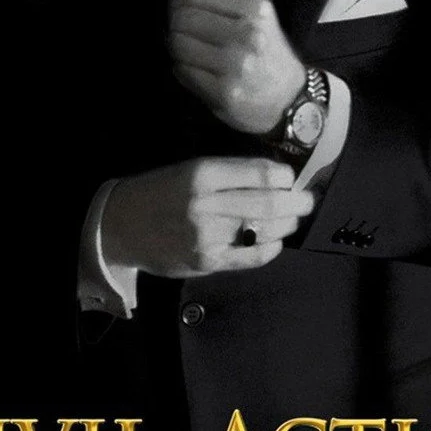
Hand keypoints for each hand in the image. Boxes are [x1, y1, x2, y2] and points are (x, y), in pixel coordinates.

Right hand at [101, 157, 314, 277]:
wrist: (122, 224)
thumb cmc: (161, 190)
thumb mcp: (191, 168)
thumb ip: (230, 172)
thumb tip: (275, 175)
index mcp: (203, 173)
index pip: (259, 173)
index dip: (284, 176)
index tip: (292, 177)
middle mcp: (206, 203)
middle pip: (268, 202)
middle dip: (296, 201)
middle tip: (308, 200)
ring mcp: (207, 236)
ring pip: (264, 229)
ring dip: (286, 224)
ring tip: (294, 218)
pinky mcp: (207, 262)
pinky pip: (251, 256)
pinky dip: (270, 248)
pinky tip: (276, 241)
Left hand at [168, 0, 305, 132]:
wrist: (287, 97)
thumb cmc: (265, 48)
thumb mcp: (251, 10)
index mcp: (255, 7)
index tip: (177, 1)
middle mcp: (247, 34)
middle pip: (181, 17)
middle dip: (175, 21)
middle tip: (182, 27)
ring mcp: (235, 66)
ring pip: (177, 44)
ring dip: (177, 45)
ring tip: (190, 48)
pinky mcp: (223, 93)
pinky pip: (182, 70)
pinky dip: (182, 66)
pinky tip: (196, 66)